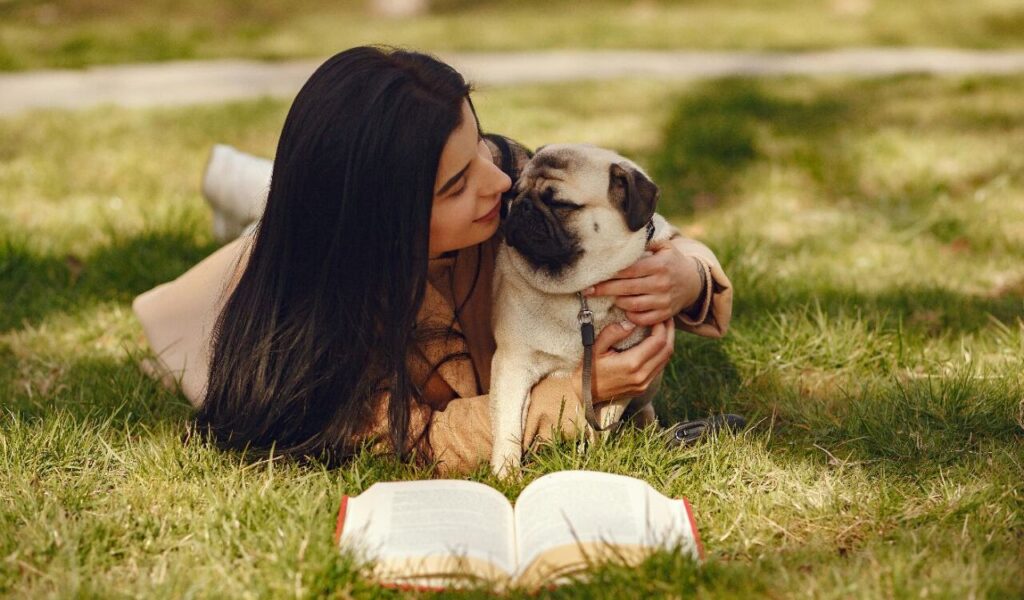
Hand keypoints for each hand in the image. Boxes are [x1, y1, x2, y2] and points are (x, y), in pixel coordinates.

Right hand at [570, 317, 674, 403]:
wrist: (585, 393)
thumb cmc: (588, 368)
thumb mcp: (594, 347)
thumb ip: (612, 333)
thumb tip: (631, 324)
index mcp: (631, 364)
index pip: (658, 341)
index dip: (662, 326)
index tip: (658, 316)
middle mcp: (642, 376)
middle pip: (667, 350)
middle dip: (669, 332)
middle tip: (666, 318)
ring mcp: (644, 384)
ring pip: (666, 360)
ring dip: (667, 342)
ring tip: (663, 328)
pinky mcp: (643, 388)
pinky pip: (659, 367)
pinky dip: (661, 353)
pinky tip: (656, 343)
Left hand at [584, 241, 701, 326]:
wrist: (694, 283)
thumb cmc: (672, 262)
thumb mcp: (665, 247)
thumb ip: (647, 243)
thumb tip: (625, 238)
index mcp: (659, 265)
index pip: (629, 270)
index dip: (610, 273)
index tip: (594, 275)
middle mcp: (661, 284)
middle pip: (626, 288)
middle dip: (605, 289)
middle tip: (588, 290)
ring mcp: (663, 301)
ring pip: (632, 305)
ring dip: (617, 301)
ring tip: (608, 297)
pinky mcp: (665, 314)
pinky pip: (643, 319)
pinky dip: (631, 316)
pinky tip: (624, 310)